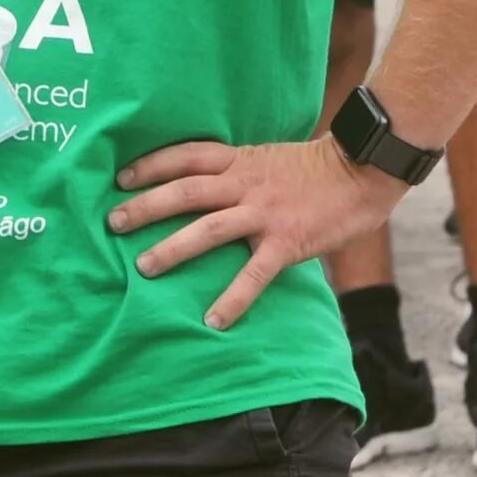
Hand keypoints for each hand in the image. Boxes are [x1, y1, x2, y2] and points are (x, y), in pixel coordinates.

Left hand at [108, 138, 403, 330]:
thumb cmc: (315, 167)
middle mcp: (245, 182)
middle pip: (184, 191)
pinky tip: (213, 321)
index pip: (185, 156)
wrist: (363, 169)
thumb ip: (237, 171)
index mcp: (239, 160)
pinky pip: (253, 274)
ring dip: (172, 248)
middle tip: (113, 223)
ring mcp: (264, 212)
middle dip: (145, 206)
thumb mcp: (267, 156)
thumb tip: (207, 188)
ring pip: (208, 229)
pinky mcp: (286, 241)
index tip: (119, 179)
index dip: (150, 166)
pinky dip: (232, 298)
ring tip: (143, 268)